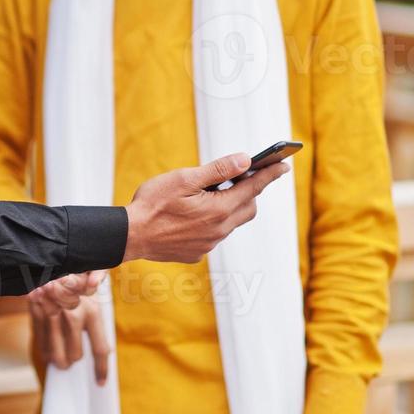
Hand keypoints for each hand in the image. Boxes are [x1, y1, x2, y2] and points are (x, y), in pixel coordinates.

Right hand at [27, 271, 109, 383]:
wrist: (46, 261)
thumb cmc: (73, 274)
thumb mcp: (90, 280)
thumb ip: (96, 297)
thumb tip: (99, 303)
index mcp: (92, 310)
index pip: (100, 349)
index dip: (101, 370)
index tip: (100, 382)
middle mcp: (73, 315)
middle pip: (76, 355)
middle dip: (74, 360)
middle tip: (73, 360)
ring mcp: (53, 316)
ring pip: (57, 354)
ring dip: (59, 360)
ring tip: (61, 361)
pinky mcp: (36, 315)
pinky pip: (41, 343)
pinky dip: (45, 351)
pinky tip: (49, 353)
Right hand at [123, 152, 289, 264]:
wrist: (130, 236)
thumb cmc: (153, 204)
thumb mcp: (185, 179)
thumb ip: (218, 170)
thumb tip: (245, 160)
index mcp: (219, 209)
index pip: (254, 188)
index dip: (270, 175)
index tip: (283, 165)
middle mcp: (219, 230)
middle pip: (248, 208)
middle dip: (250, 191)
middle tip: (244, 176)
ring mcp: (209, 244)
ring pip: (231, 223)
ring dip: (231, 207)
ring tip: (216, 193)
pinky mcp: (197, 252)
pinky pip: (214, 235)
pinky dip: (213, 222)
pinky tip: (194, 215)